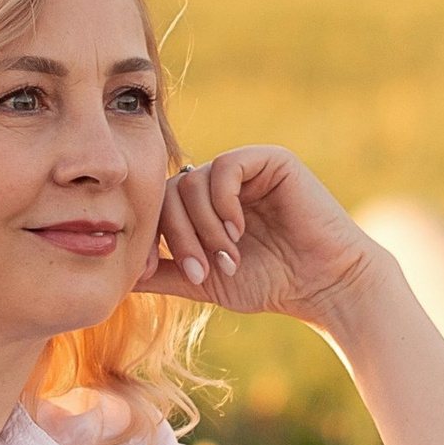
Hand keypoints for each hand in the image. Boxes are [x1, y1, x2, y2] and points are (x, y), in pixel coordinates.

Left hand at [137, 145, 380, 323]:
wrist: (325, 284)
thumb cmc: (271, 284)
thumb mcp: (204, 282)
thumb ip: (165, 273)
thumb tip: (118, 277)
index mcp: (204, 205)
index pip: (158, 206)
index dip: (150, 238)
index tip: (151, 272)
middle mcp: (221, 182)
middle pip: (169, 193)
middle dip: (179, 238)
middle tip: (203, 271)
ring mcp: (245, 168)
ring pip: (191, 183)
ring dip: (204, 228)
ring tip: (228, 259)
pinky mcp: (269, 159)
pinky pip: (224, 168)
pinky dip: (223, 204)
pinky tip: (239, 231)